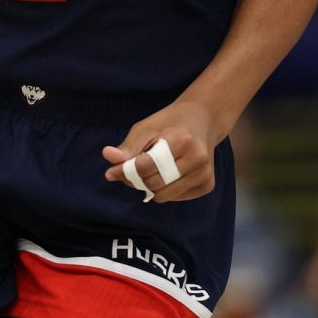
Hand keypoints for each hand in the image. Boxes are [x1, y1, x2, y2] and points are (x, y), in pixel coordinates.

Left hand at [102, 99, 221, 202]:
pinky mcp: (208, 185)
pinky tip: (169, 172)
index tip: (113, 170)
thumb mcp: (146, 128)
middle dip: (137, 178)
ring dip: (150, 186)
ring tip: (152, 168)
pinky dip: (165, 189)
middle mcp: (197, 158)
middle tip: (135, 166)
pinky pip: (175, 197)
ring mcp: (205, 174)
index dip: (126, 170)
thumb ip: (128, 149)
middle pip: (153, 183)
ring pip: (163, 195)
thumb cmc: (170, 122)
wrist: (203, 119)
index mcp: (181, 139)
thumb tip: (108, 168)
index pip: (146, 165)